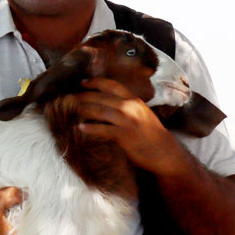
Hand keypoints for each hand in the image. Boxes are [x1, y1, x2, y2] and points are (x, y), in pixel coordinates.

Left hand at [71, 78, 187, 176]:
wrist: (164, 152)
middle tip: (70, 98)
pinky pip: (103, 130)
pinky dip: (90, 128)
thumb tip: (106, 103)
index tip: (82, 83)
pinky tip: (80, 128)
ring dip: (83, 110)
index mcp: (135, 100)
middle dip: (83, 96)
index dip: (95, 82)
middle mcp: (131, 107)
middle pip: (102, 97)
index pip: (112, 85)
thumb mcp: (141, 114)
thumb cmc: (151, 134)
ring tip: (72, 110)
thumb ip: (126, 107)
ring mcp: (128, 121)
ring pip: (100, 111)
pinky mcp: (124, 136)